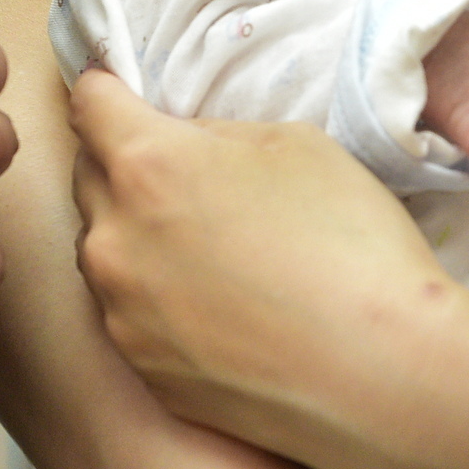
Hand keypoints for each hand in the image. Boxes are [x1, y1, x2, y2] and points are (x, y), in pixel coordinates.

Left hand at [69, 70, 451, 445]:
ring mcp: (119, 313)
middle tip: (189, 180)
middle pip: (89, 178)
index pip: (88, 104)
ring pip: (106, 251)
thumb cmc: (350, 245)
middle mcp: (112, 238)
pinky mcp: (141, 370)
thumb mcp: (297, 145)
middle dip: (125, 167)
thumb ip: (218, 136)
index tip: (125, 97)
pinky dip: (158, 301)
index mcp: (146, 166)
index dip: (108, 92)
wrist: (380, 375)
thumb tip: (186, 147)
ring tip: (213, 254)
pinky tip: (220, 311)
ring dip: (139, 238)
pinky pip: (129, 314)